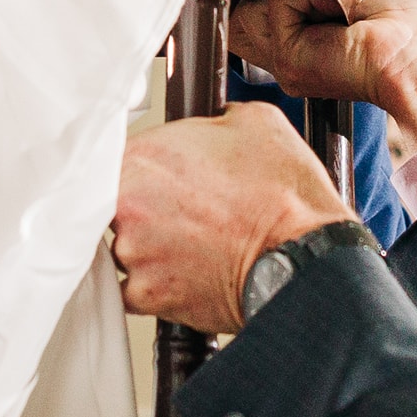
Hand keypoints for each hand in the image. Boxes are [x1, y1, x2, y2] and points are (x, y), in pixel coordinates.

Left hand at [115, 105, 345, 332]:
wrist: (304, 258)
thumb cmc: (283, 196)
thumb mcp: (255, 122)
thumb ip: (215, 119)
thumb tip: (216, 123)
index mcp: (142, 157)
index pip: (111, 156)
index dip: (138, 167)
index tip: (154, 175)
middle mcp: (128, 207)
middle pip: (112, 203)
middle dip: (141, 207)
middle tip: (179, 209)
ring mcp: (134, 255)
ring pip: (124, 247)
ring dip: (149, 245)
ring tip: (193, 241)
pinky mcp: (147, 296)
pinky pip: (135, 289)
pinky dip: (157, 283)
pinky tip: (187, 271)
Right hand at [229, 0, 416, 150]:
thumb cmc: (412, 31)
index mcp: (307, 46)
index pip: (252, 15)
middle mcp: (291, 59)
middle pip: (243, 11)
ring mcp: (285, 62)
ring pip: (255, 5)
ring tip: (337, 4)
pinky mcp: (288, 57)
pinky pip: (277, 3)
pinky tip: (341, 11)